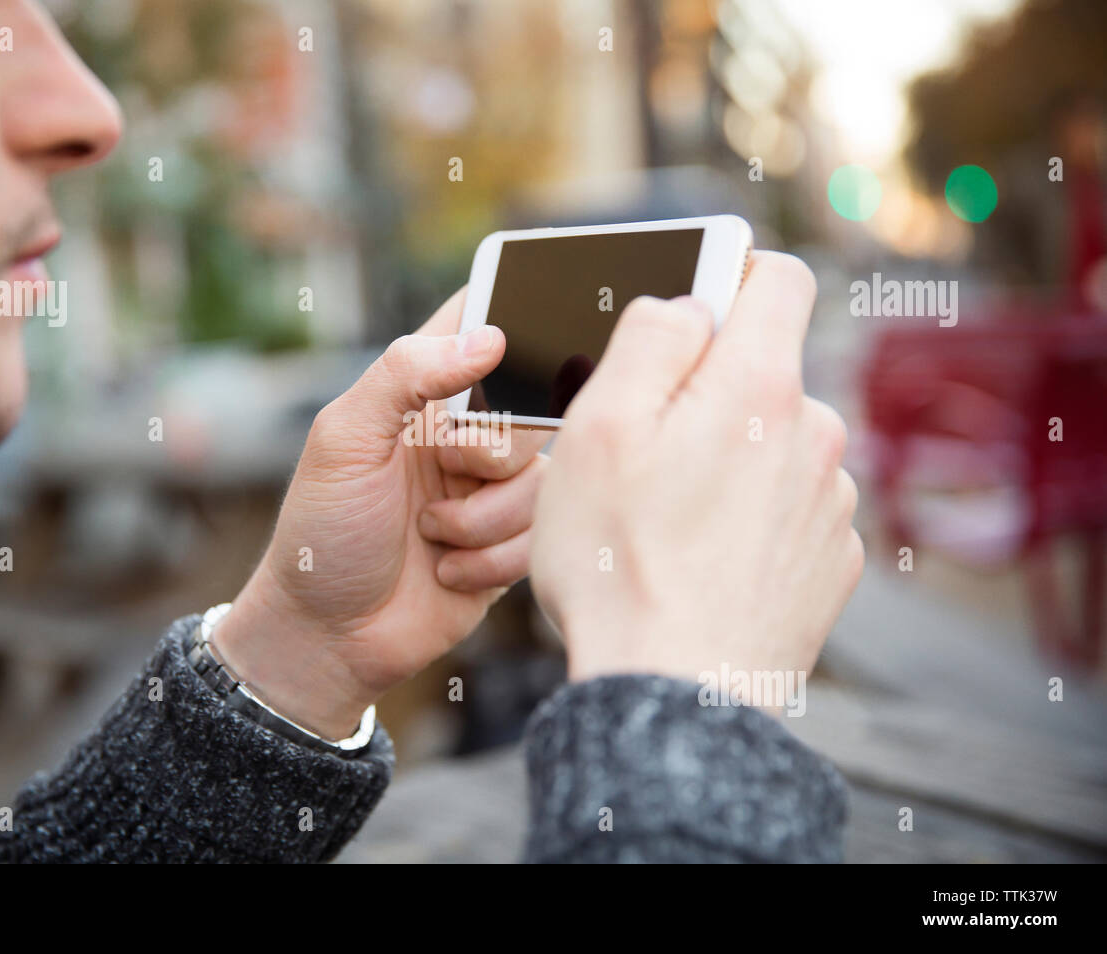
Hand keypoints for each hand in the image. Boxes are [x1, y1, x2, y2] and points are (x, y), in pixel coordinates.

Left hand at [214, 289, 548, 736]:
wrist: (329, 636)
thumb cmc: (323, 531)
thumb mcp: (343, 439)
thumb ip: (405, 373)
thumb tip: (489, 337)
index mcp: (424, 395)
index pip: (480, 325)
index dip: (511, 317)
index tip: (510, 342)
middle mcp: (467, 436)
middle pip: (533, 409)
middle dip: (487, 451)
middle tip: (444, 471)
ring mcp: (493, 492)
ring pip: (541, 479)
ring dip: (481, 519)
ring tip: (429, 535)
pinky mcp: (513, 545)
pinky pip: (541, 536)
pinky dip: (490, 562)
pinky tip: (446, 572)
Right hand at [530, 252, 862, 693]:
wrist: (675, 695)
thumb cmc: (621, 564)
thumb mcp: (599, 427)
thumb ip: (651, 337)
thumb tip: (688, 304)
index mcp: (758, 386)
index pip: (780, 278)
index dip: (731, 277)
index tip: (689, 312)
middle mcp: (815, 434)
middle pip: (763, 372)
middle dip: (707, 393)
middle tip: (642, 454)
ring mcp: (831, 503)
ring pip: (772, 446)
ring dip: (728, 463)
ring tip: (666, 525)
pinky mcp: (831, 562)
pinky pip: (787, 511)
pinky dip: (749, 521)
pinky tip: (702, 563)